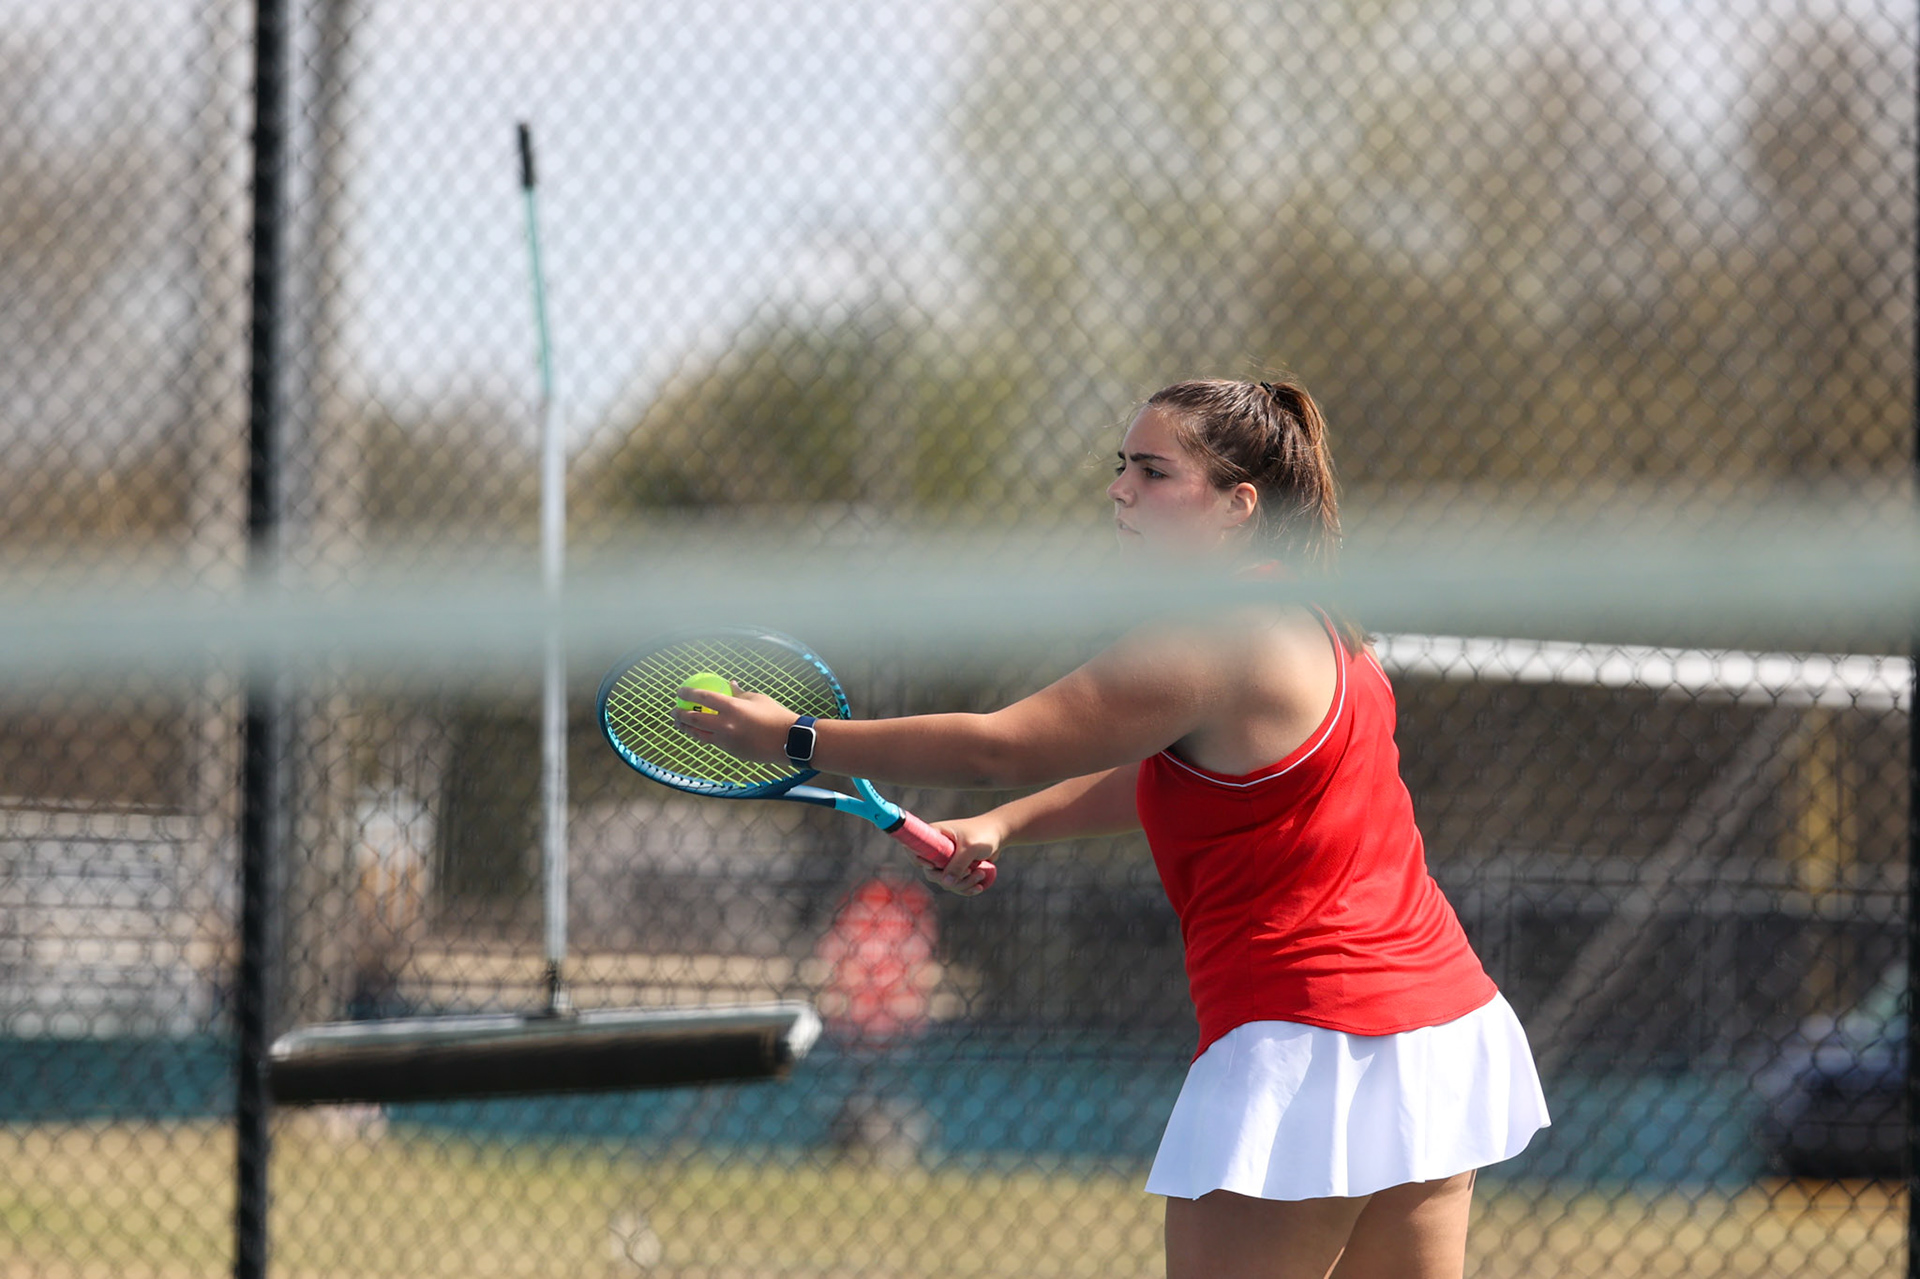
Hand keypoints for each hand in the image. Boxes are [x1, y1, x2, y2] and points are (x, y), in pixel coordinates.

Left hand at [670, 682, 797, 764]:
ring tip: (680, 724)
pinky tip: (699, 733)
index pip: (703, 698)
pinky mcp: (731, 751)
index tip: (680, 691)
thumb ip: (739, 693)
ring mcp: (727, 740)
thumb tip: (729, 684)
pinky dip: (704, 736)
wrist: (788, 740)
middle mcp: (726, 725)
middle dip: (680, 714)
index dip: (688, 693)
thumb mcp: (757, 699)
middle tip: (674, 711)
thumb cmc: (775, 715)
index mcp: (732, 707)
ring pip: (699, 735)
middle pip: (694, 719)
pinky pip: (712, 742)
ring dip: (687, 729)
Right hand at [924, 815, 1004, 896]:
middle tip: (970, 872)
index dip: (921, 863)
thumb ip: (958, 864)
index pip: (915, 851)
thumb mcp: (970, 848)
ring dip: (963, 884)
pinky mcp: (957, 868)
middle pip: (932, 874)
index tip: (934, 867)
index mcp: (933, 835)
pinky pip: (956, 884)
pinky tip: (979, 886)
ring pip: (946, 882)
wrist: (999, 834)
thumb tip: (946, 883)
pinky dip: (967, 888)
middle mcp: (937, 849)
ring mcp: (946, 860)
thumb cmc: (984, 834)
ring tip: (981, 874)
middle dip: (952, 879)